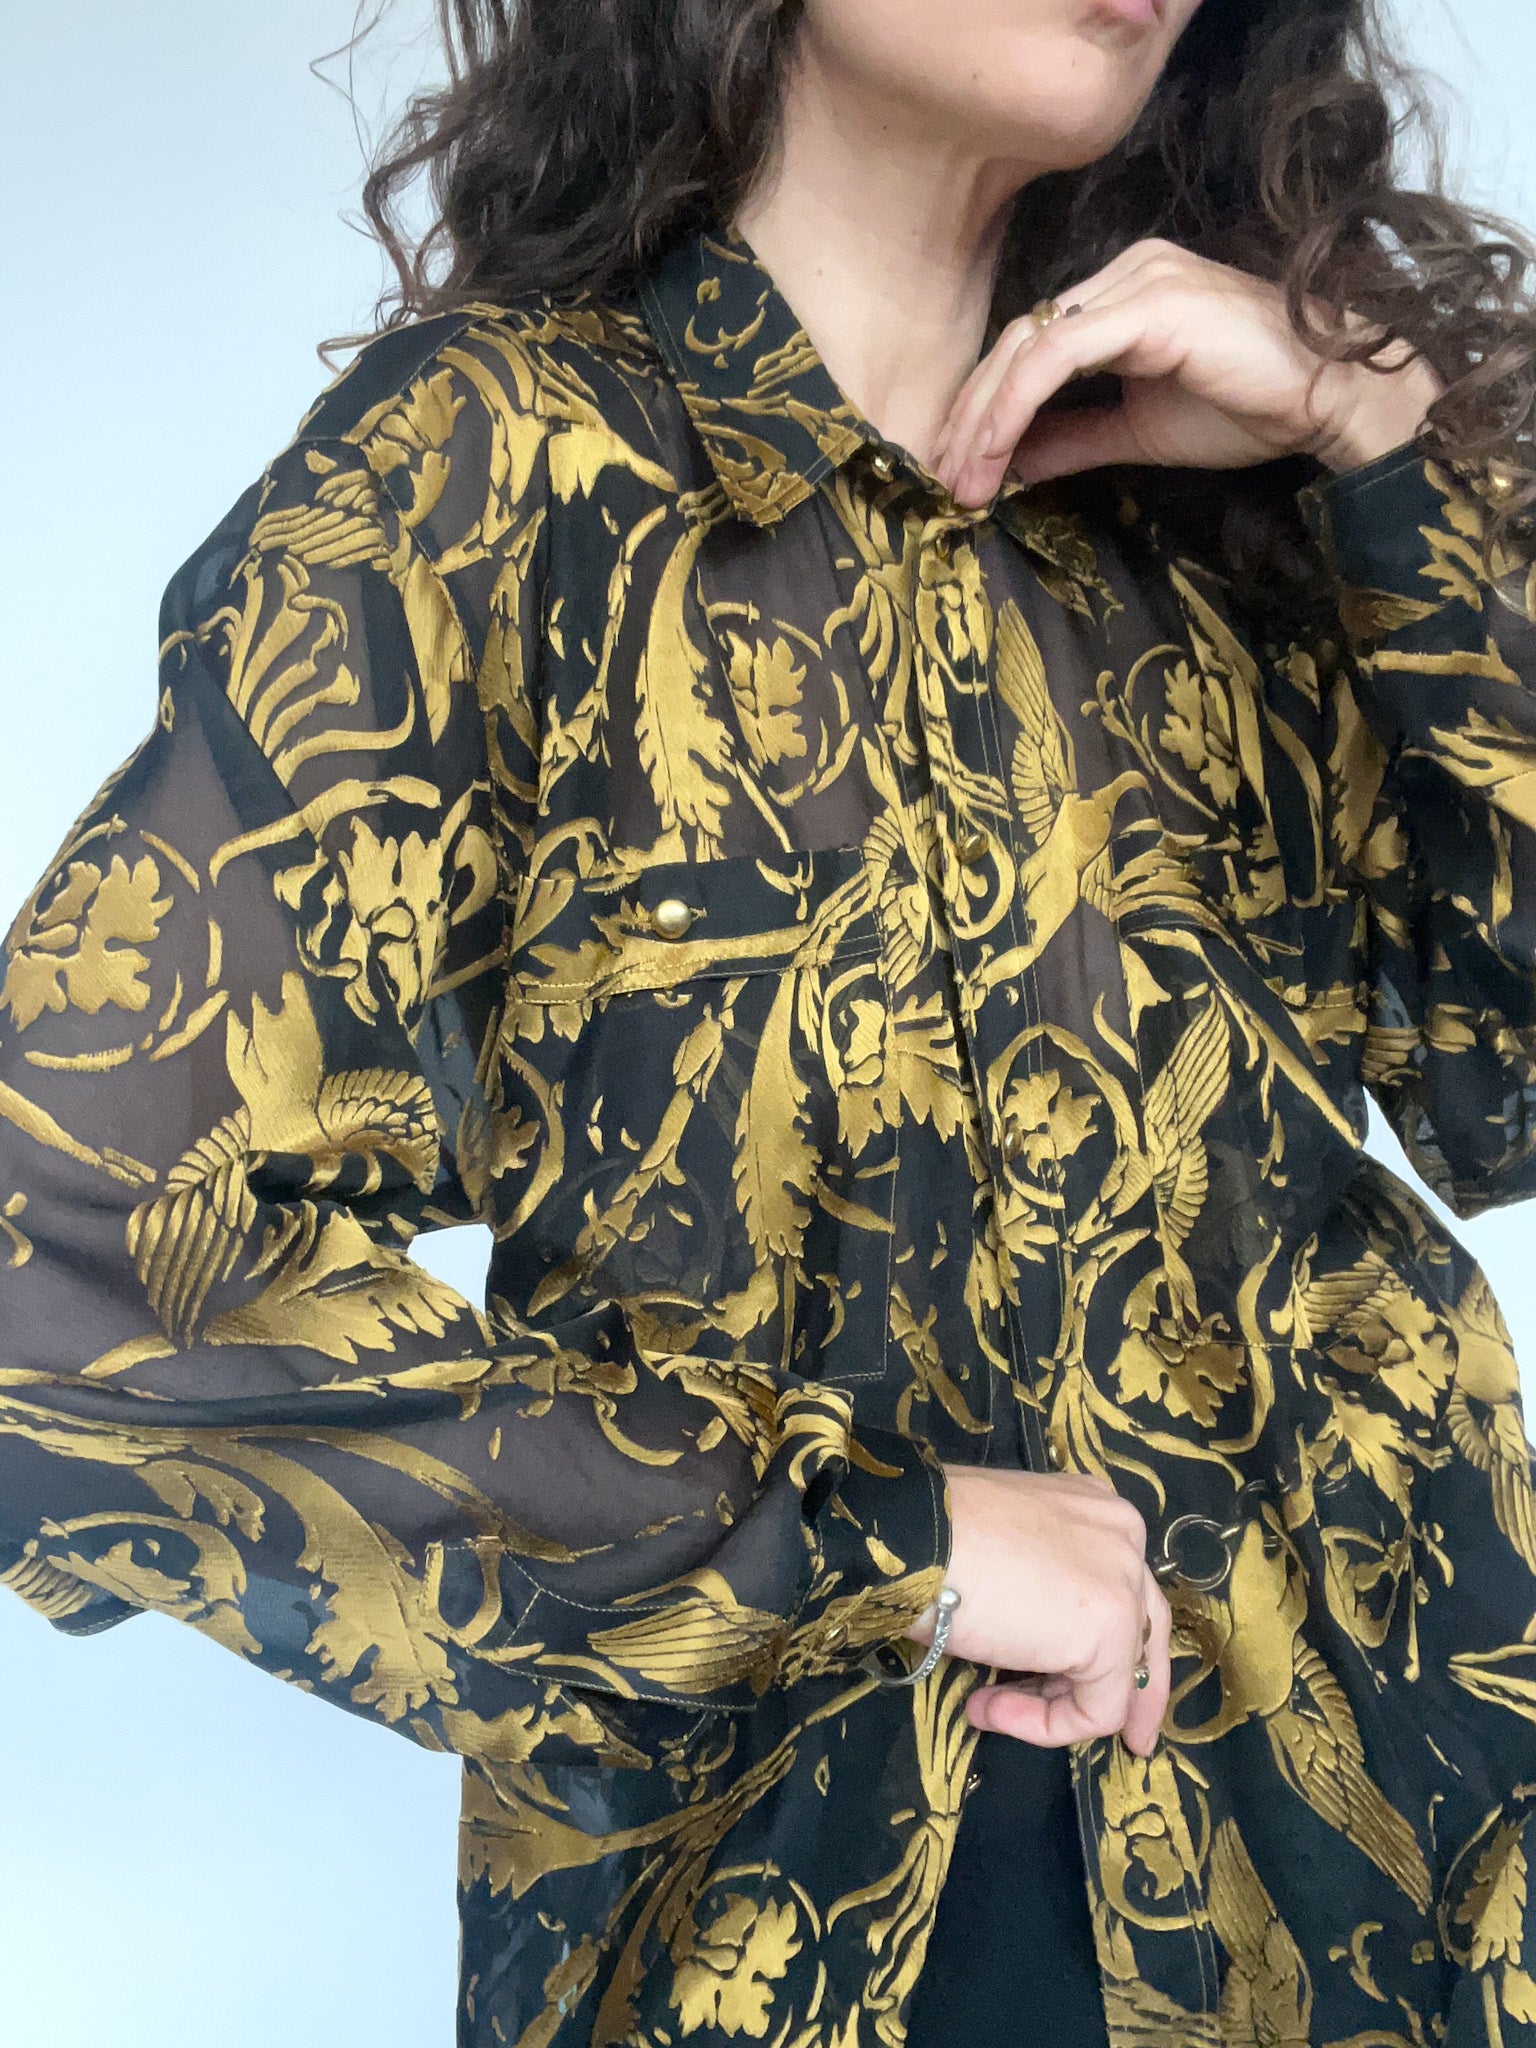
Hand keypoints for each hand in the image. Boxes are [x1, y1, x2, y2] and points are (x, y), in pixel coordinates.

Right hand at [906, 1464, 1170, 1756]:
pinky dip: (1045, 1725)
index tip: (1076, 1678)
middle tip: (1129, 1738)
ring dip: (1051, 1706)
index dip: (1106, 1642)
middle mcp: (1124, 1538)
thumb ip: (1040, 1582)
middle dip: (1134, 1693)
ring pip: (1117, 1677)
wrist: (916, 1538)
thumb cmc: (938, 1536)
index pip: (1121, 1587)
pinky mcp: (1111, 1634)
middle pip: (1145, 1630)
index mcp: (1097, 1510)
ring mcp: (1123, 1585)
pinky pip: (1095, 1710)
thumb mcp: (1006, 1549)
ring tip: (987, 1707)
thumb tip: (1033, 1639)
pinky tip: (989, 1707)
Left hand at [931, 237, 1446, 504]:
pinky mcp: (1147, 306)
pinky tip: (996, 450)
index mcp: (1120, 294)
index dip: (984, 410)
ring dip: (984, 419)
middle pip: (1016, 342)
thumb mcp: (1137, 432)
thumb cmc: (1248, 407)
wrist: (1326, 399)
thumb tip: (1013, 465)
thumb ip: (1073, 439)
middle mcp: (1122, 273)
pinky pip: (1057, 356)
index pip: (1028, 346)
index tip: (959, 472)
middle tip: (944, 483)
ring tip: (963, 479)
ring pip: (1027, 346)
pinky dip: (1015, 404)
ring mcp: (1135, 281)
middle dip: (970, 418)